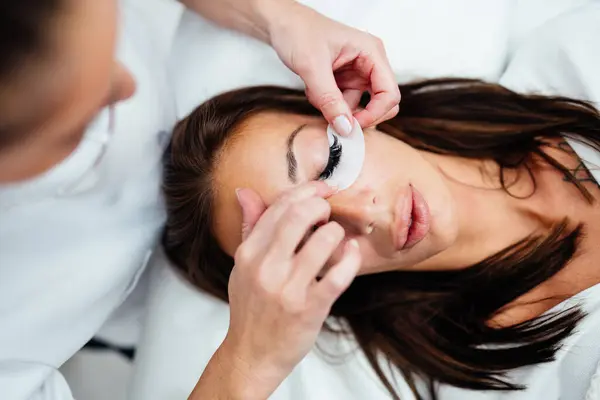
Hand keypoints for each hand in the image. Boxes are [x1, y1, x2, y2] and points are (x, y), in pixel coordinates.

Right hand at [220, 182, 360, 397]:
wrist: (252, 354)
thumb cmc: (251, 307)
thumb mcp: (243, 266)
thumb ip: (250, 227)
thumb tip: (245, 191)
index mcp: (248, 253)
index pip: (278, 207)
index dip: (305, 191)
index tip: (321, 189)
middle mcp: (266, 267)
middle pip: (300, 215)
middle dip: (321, 205)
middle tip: (328, 211)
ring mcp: (288, 289)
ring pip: (323, 240)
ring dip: (336, 232)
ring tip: (336, 237)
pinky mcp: (310, 308)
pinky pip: (339, 274)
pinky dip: (351, 258)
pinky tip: (351, 252)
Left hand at [265, 1, 400, 134]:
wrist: (282, 24)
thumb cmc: (299, 32)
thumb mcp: (312, 67)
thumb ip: (329, 99)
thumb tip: (346, 128)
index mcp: (372, 52)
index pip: (389, 93)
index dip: (375, 114)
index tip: (351, 126)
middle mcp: (370, 63)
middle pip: (381, 103)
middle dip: (359, 115)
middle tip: (337, 121)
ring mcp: (358, 73)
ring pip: (358, 106)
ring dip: (336, 108)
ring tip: (314, 93)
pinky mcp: (345, 80)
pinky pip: (343, 103)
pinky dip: (328, 104)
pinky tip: (313, 90)